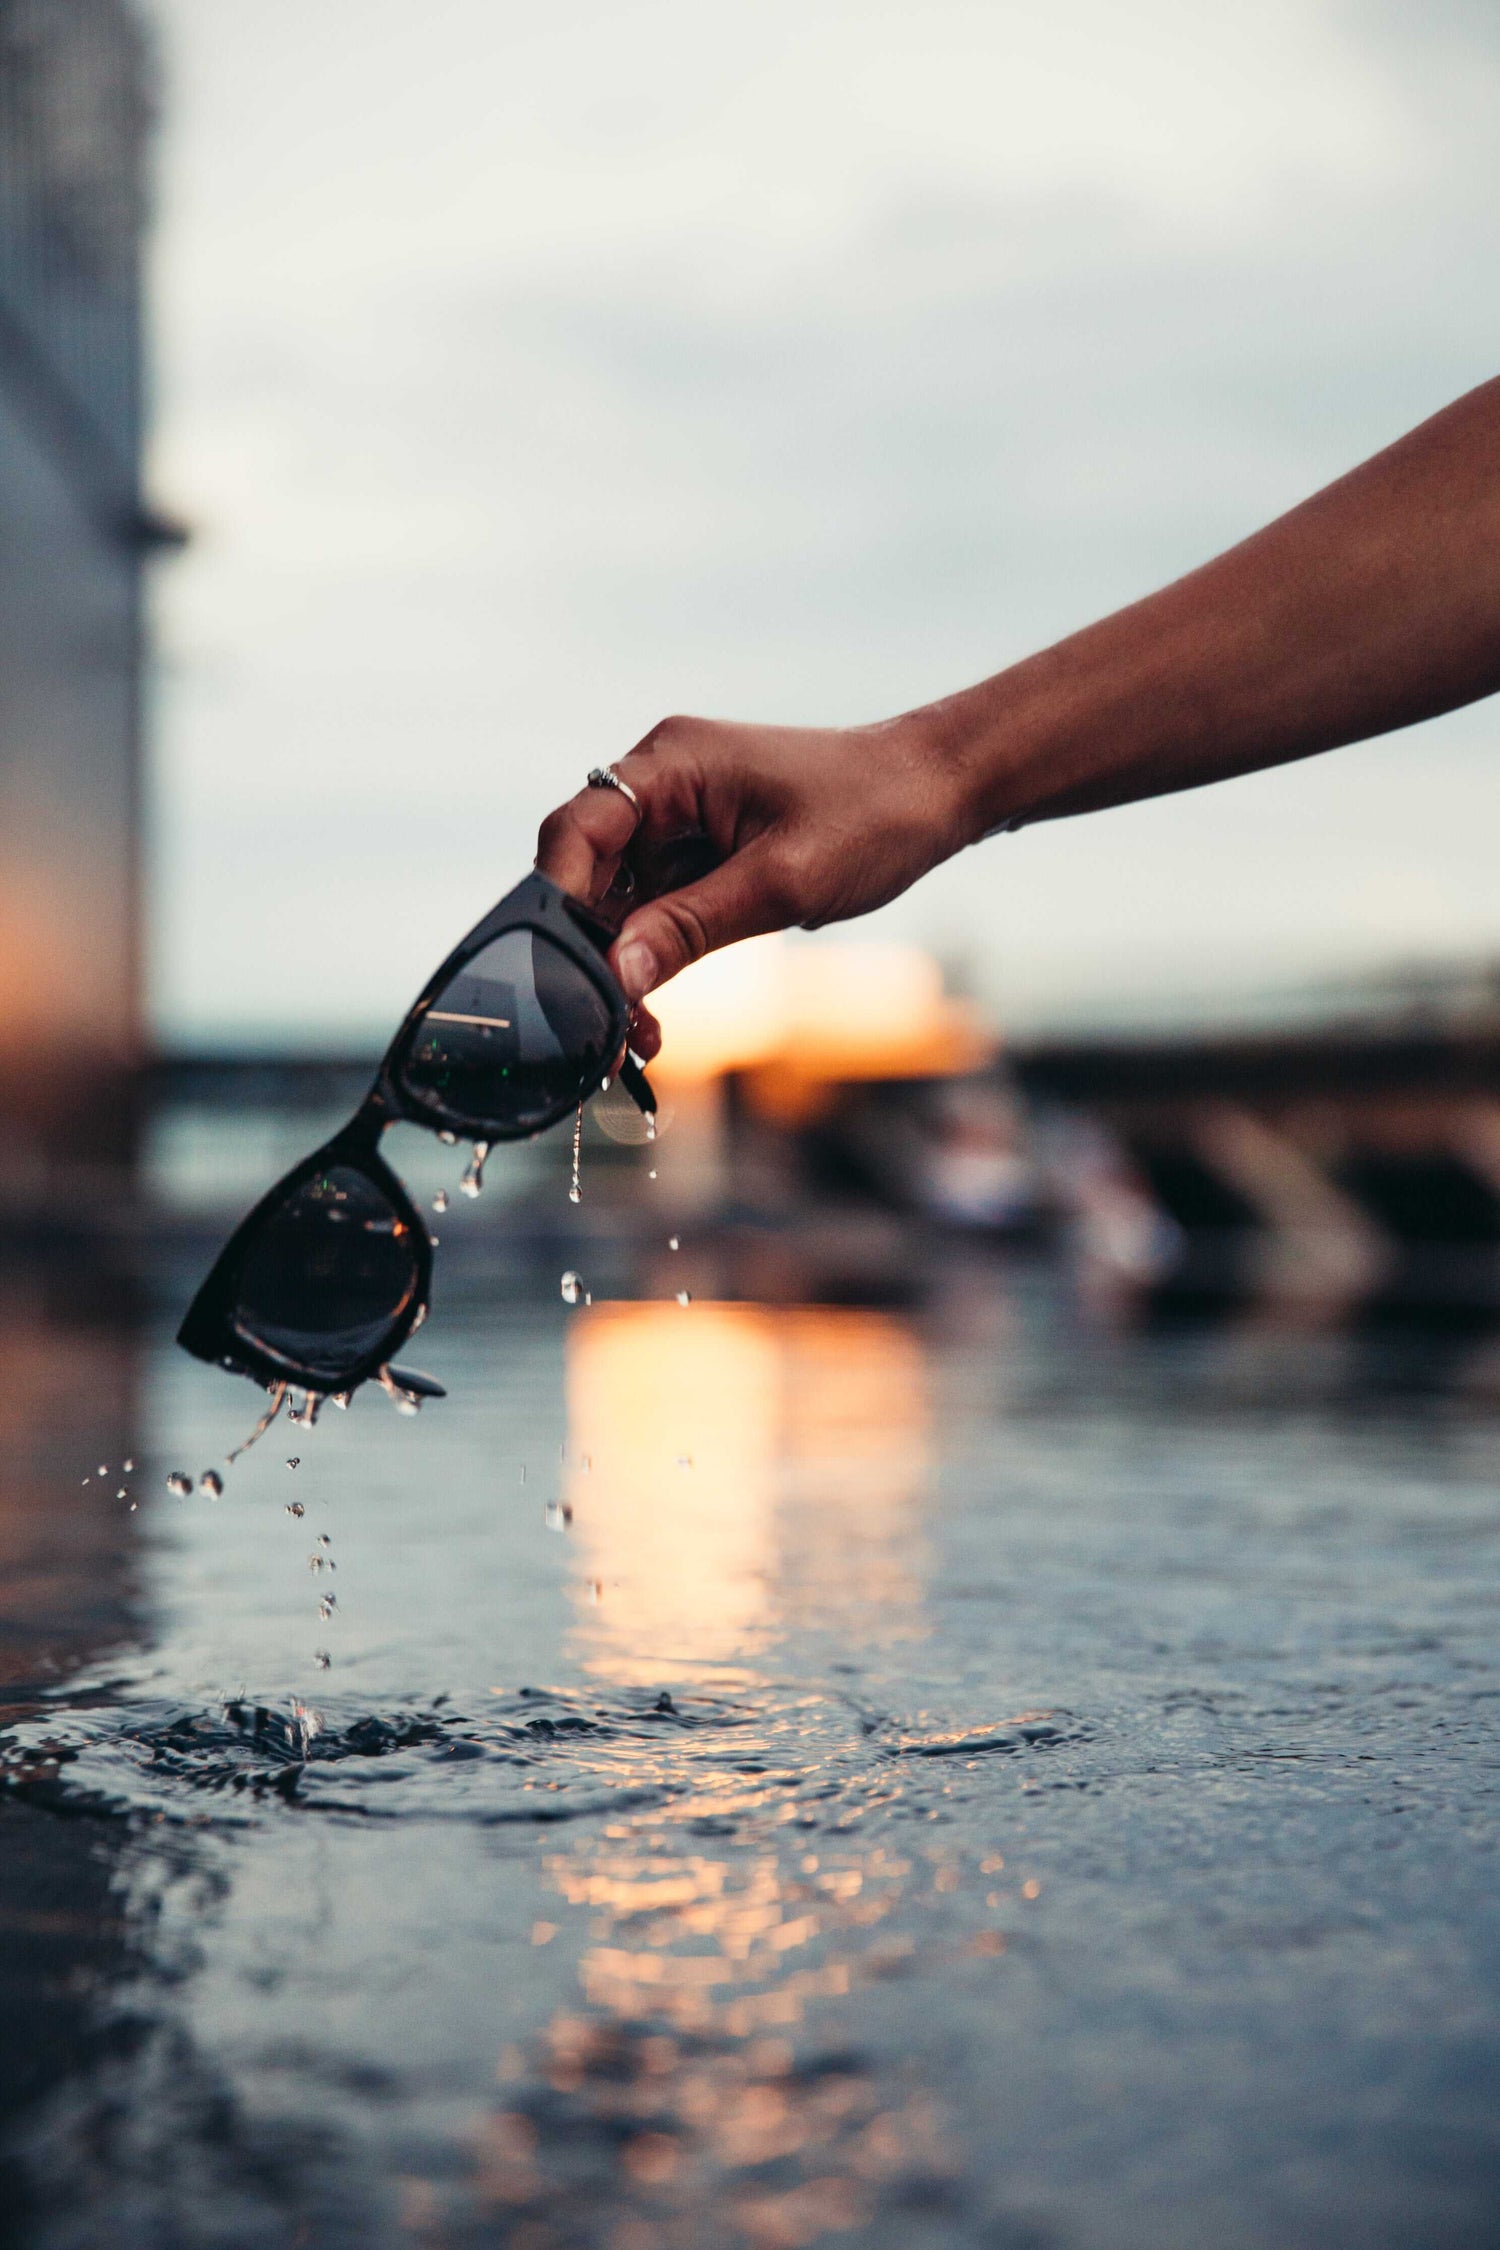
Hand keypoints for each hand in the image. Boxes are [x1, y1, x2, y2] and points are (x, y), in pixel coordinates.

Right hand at [535, 713, 969, 1046]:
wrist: (937, 794)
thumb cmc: (873, 815)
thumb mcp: (780, 882)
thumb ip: (691, 927)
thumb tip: (615, 973)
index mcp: (672, 763)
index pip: (578, 830)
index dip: (558, 901)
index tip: (557, 971)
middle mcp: (664, 785)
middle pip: (589, 872)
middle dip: (590, 951)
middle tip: (602, 1026)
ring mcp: (681, 821)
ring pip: (620, 902)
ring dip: (623, 967)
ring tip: (638, 1036)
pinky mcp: (702, 854)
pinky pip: (657, 911)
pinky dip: (654, 959)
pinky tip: (655, 1013)